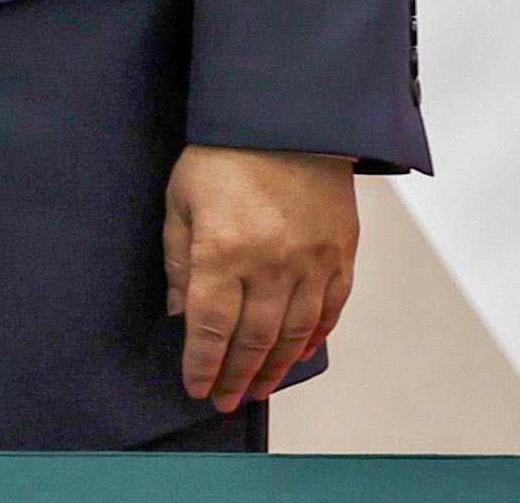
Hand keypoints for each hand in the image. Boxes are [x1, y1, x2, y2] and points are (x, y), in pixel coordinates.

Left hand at [164, 144, 355, 409]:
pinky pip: (328, 311)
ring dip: (272, 368)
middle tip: (224, 400)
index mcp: (224, 250)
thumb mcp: (181, 198)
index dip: (203, 364)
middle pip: (252, 339)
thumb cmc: (225, 153)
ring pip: (293, 334)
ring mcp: (311, 262)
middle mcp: (271, 264)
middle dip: (235, 376)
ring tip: (256, 389)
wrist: (288, 118)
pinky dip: (312, 340)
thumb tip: (179, 310)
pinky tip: (295, 356)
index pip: (211, 326)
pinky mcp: (340, 255)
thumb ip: (179, 258)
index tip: (196, 387)